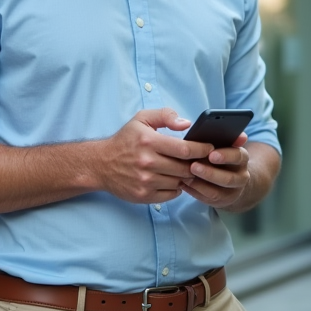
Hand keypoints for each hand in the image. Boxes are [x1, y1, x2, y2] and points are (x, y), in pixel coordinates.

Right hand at [94, 108, 213, 204]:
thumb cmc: (125, 140)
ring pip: (180, 182)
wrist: (100, 164)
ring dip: (185, 176)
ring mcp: (145, 181)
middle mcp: (147, 163)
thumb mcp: (142, 119)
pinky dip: (175, 187)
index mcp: (149, 141)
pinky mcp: (143, 195)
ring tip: (183, 169)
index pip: (185, 149)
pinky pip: (171, 194)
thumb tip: (187, 123)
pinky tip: (171, 179)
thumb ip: (165, 115)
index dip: (201, 150)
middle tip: (199, 160)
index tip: (209, 149)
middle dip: (196, 164)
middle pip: (185, 168)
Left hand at [181, 132, 250, 208]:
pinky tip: (183, 184)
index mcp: (241, 157)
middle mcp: (241, 176)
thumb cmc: (220, 154)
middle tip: (193, 166)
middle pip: (228, 178)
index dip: (225, 155)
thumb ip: (219, 135)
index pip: (238, 156)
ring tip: (185, 176)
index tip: (211, 154)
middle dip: (210, 173)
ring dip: (200, 184)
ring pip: (217, 191)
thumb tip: (211, 127)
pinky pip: (207, 199)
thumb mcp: (223, 143)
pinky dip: (194, 191)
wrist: (232, 178)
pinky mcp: (221, 202)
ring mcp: (232, 191)